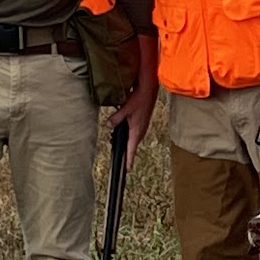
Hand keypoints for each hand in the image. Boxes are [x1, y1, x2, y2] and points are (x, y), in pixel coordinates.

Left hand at [106, 36, 157, 166]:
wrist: (149, 89)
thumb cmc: (139, 98)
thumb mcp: (125, 108)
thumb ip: (116, 118)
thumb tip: (109, 125)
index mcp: (137, 130)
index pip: (132, 149)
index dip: (129, 160)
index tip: (127, 169)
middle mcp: (140, 131)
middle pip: (132, 146)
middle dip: (127, 154)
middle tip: (123, 164)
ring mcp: (142, 127)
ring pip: (133, 139)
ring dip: (128, 144)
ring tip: (122, 151)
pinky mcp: (141, 122)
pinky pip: (134, 133)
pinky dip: (129, 136)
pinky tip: (124, 133)